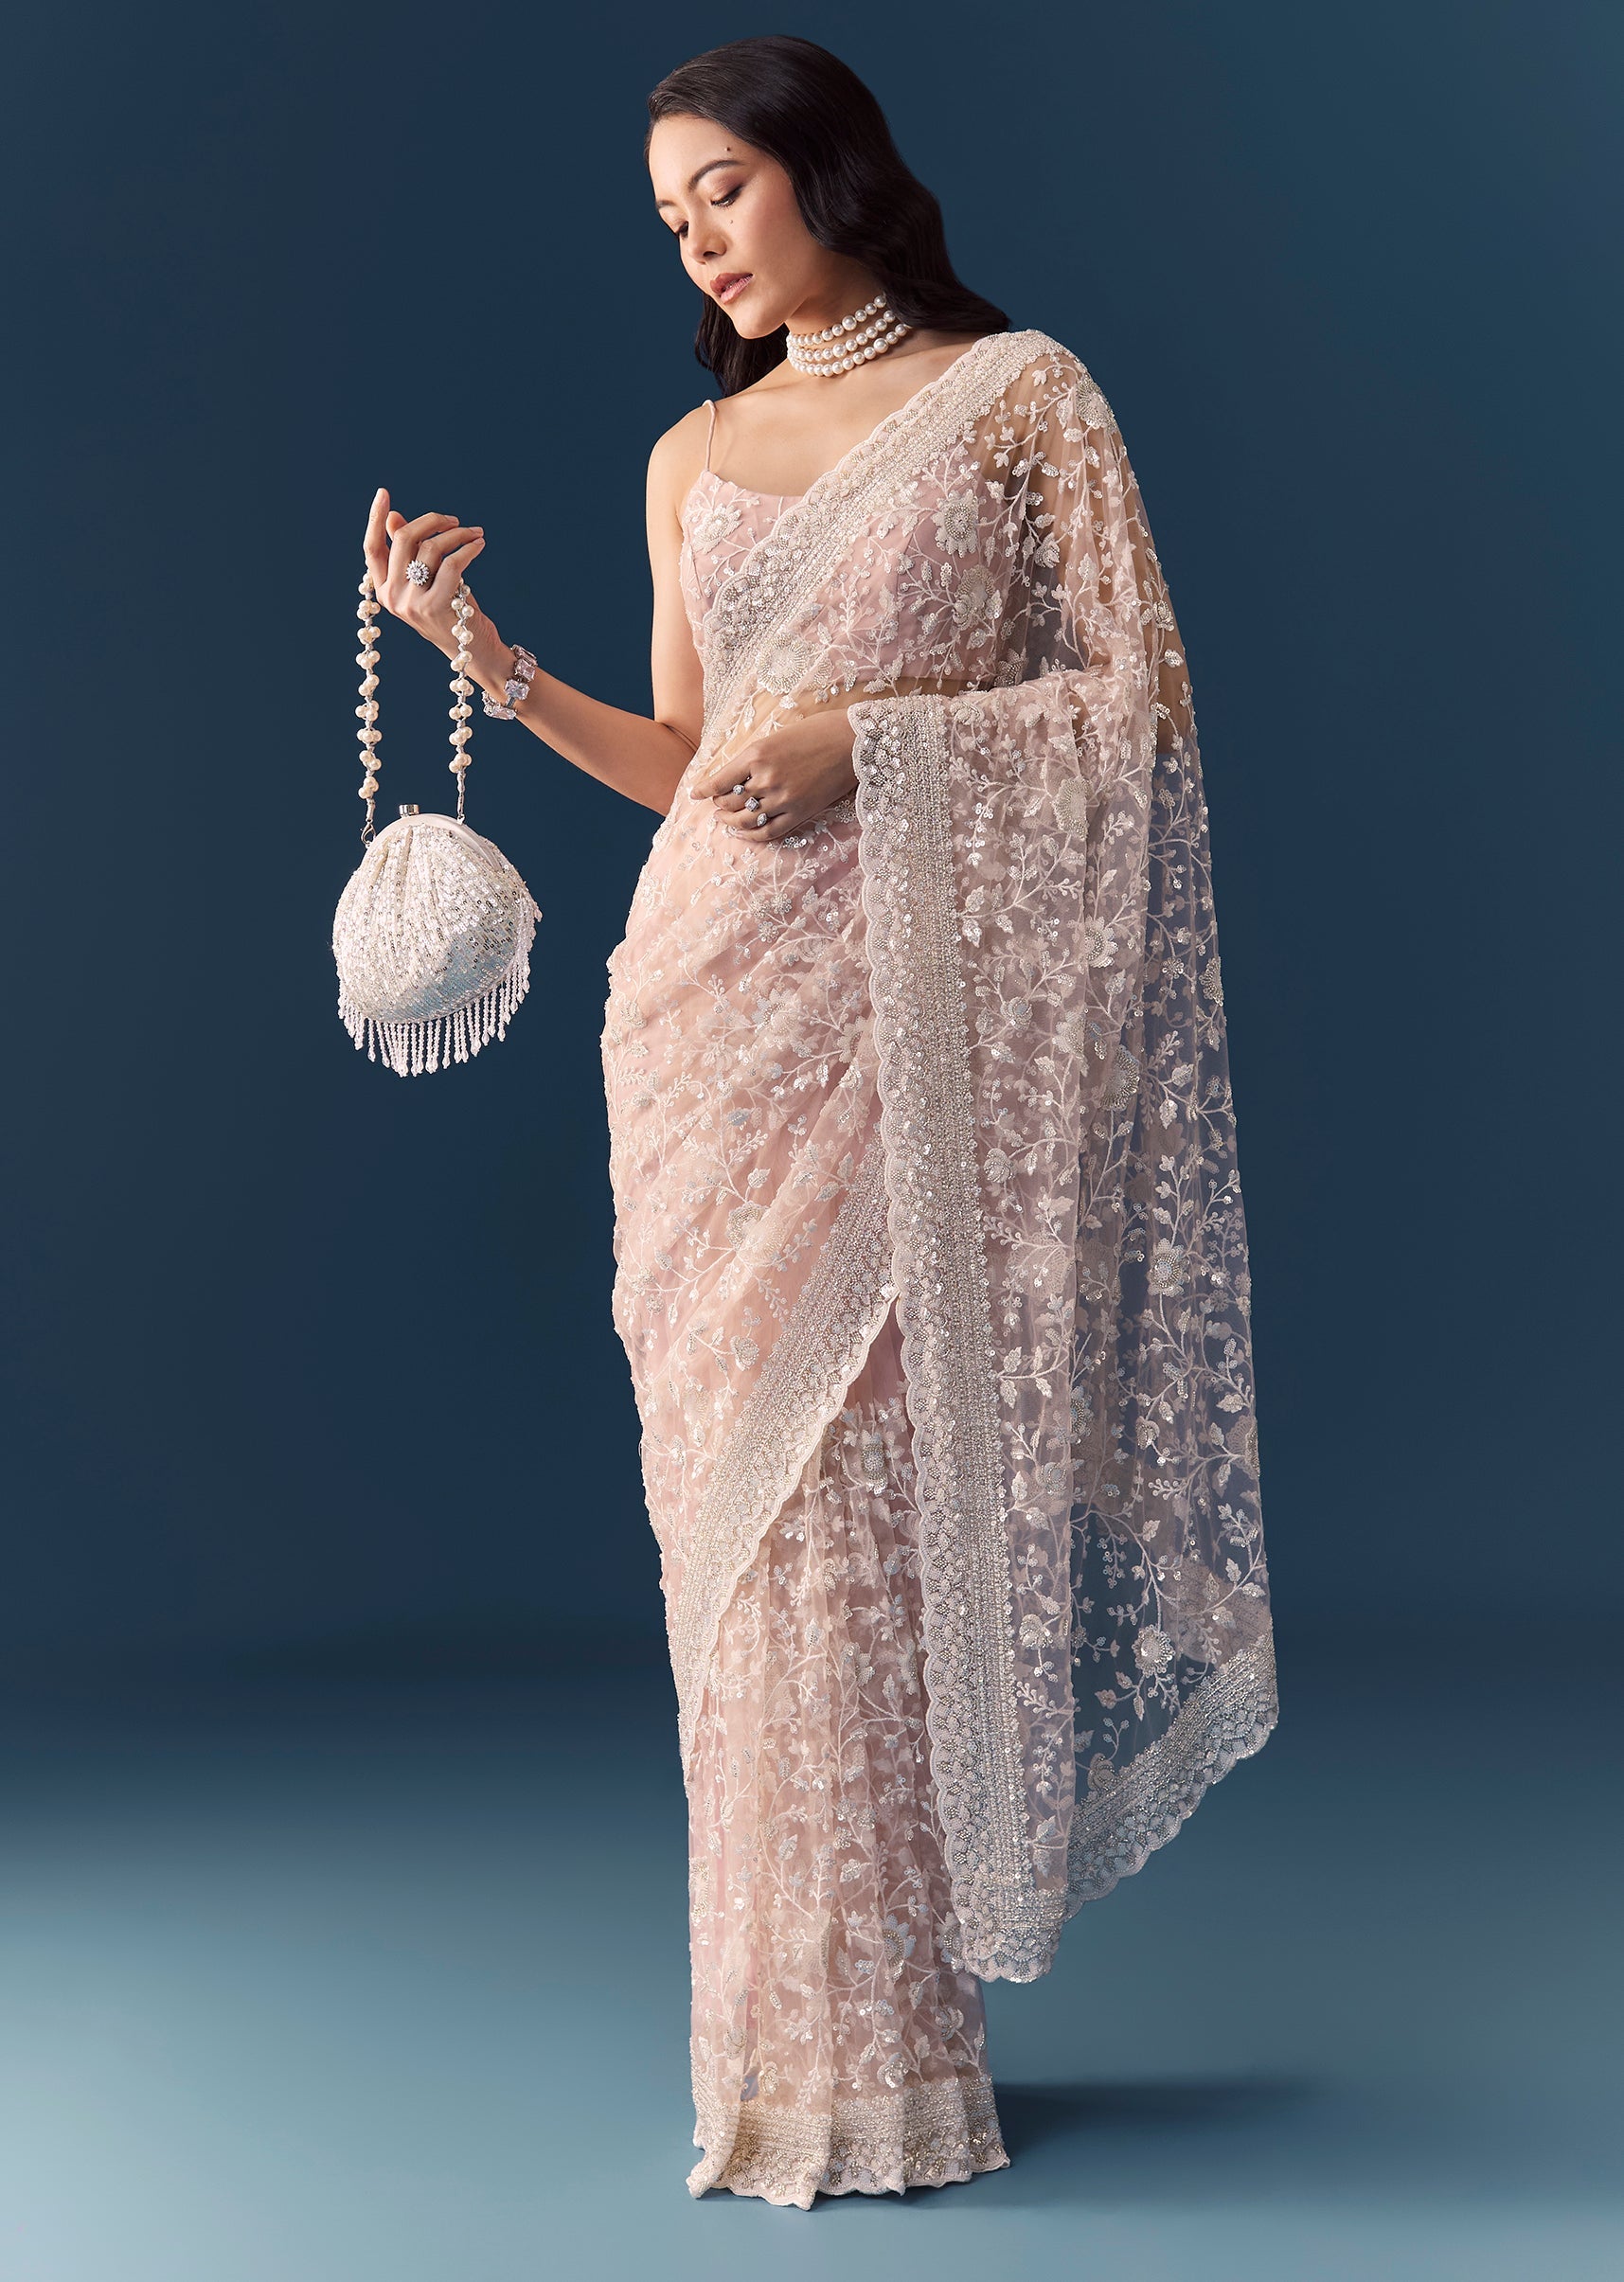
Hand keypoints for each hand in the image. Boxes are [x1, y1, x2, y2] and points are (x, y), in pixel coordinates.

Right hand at [363, 487, 486, 660]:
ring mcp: (412, 603)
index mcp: (385, 590)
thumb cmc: (450, 613)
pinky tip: (479, 544)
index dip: (375, 518)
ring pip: (430, 548)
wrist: (473, 652)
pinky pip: (451, 563)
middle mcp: (393, 597)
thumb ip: (408, 554)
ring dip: (457, 534)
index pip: (371, 548)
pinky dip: (468, 548)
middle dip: (431, 521)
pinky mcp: (436, 606)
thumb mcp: (425, 583)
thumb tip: (394, 518)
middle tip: (454, 520)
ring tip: (474, 533)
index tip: (383, 493)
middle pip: (403, 539)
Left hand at [687, 705, 858, 841]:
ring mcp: (782, 798)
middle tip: (715, 804)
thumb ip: (754, 757)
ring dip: (730, 822)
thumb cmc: (816, 732)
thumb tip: (733, 776)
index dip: (704, 790)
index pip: (719, 780)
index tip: (696, 793)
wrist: (852, 742)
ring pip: (745, 820)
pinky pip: (767, 832)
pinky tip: (744, 832)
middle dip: (718, 804)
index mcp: (756, 754)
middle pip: (729, 802)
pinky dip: (751, 835)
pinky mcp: (799, 813)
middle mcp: (765, 778)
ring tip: (725, 820)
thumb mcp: (777, 736)